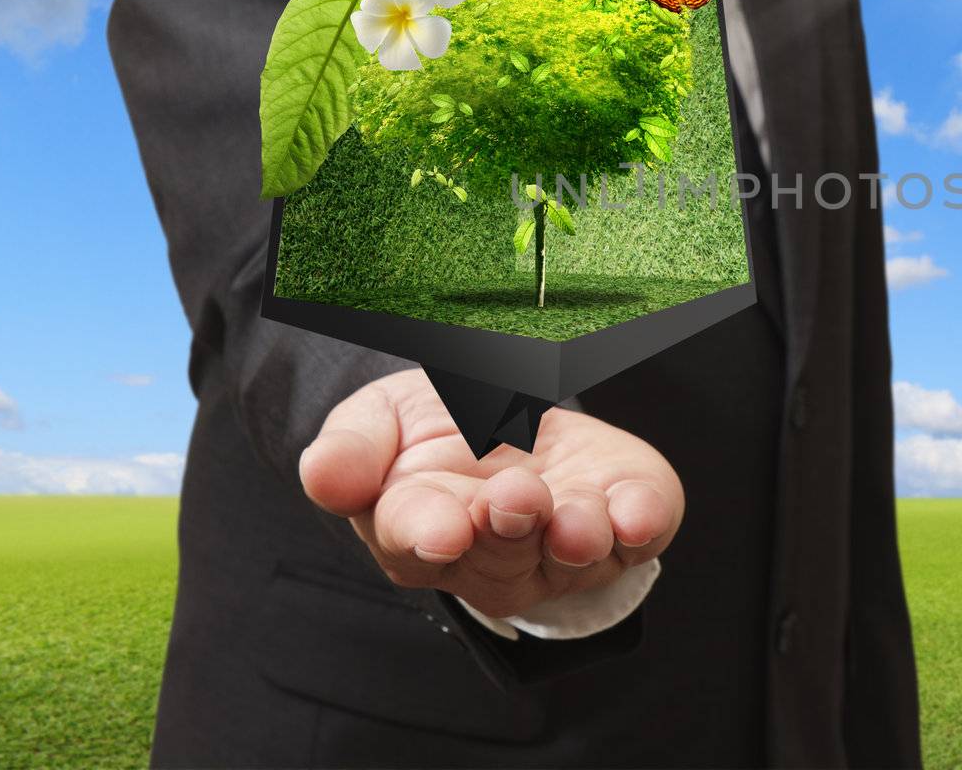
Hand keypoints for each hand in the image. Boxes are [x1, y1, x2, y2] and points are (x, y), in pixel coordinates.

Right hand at [299, 368, 682, 619]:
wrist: (508, 405)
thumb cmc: (432, 425)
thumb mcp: (379, 420)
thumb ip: (351, 449)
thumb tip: (320, 474)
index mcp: (420, 526)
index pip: (417, 540)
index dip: (429, 534)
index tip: (441, 530)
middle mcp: (494, 551)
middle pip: (500, 554)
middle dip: (509, 528)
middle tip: (514, 497)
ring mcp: (561, 544)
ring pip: (568, 556)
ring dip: (574, 538)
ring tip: (575, 517)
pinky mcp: (623, 519)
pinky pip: (638, 532)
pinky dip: (640, 522)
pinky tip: (636, 512)